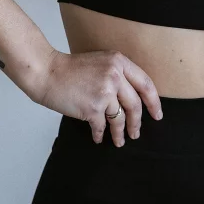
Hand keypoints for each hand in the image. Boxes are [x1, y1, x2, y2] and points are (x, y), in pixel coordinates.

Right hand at [33, 49, 162, 146]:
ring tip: (119, 141)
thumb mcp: (101, 62)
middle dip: (137, 124)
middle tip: (136, 133)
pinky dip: (100, 134)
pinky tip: (99, 138)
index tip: (157, 115)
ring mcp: (104, 92)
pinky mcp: (93, 108)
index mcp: (119, 62)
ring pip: (120, 119)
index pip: (146, 84)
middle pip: (135, 106)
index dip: (154, 103)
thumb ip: (119, 75)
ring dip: (120, 133)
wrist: (46, 72)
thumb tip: (134, 100)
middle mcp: (115, 76)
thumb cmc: (71, 69)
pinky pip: (102, 126)